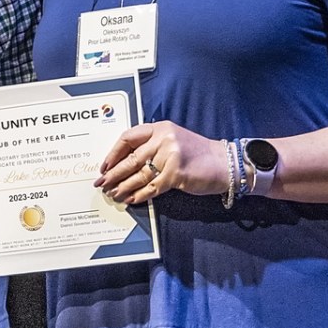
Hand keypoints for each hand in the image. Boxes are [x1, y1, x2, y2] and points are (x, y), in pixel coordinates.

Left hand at [97, 121, 230, 204]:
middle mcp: (164, 139)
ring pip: (139, 175)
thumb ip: (151, 147)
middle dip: (114, 174)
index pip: (128, 138)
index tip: (104, 166)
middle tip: (102, 183)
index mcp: (160, 128)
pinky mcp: (177, 173)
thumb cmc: (198, 154)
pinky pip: (152, 187)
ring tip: (113, 193)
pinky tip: (131, 199)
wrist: (226, 163)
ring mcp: (171, 156)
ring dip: (124, 187)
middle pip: (131, 159)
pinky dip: (140, 195)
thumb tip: (123, 164)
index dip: (113, 153)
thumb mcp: (173, 141)